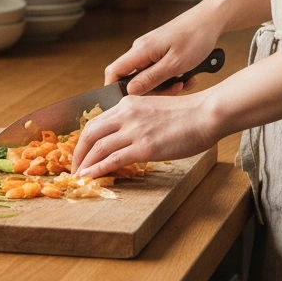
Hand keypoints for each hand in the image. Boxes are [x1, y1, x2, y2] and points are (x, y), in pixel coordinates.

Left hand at [71, 89, 219, 177]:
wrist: (206, 114)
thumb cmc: (188, 113)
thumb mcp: (155, 107)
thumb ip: (138, 118)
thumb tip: (127, 135)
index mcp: (128, 104)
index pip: (96, 122)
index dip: (84, 139)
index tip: (81, 151)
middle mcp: (126, 115)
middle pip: (90, 133)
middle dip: (78, 152)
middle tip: (74, 166)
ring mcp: (135, 131)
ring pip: (98, 147)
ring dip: (85, 164)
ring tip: (79, 175)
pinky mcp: (144, 147)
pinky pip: (113, 160)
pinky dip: (98, 169)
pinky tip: (91, 176)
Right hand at [106, 6, 223, 96]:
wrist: (210, 19)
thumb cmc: (195, 38)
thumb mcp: (175, 64)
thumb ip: (150, 78)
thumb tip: (129, 92)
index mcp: (140, 50)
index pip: (113, 72)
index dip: (114, 90)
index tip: (128, 104)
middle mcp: (141, 49)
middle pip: (133, 79)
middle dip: (152, 90)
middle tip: (175, 91)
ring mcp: (151, 50)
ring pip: (149, 76)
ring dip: (166, 85)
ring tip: (185, 83)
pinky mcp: (160, 51)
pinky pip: (159, 70)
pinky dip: (172, 77)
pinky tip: (188, 77)